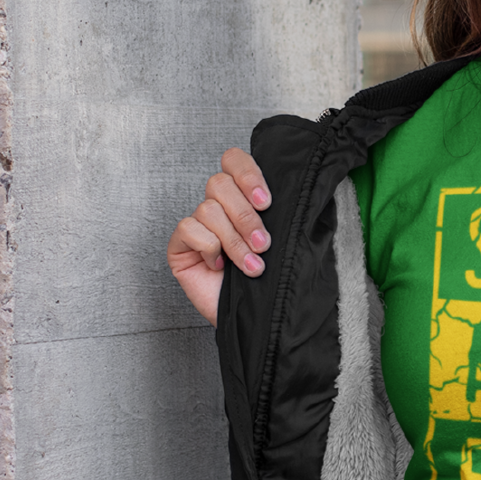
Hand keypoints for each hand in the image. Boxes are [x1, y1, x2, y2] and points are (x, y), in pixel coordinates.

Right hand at [166, 148, 271, 326]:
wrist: (257, 318)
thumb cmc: (271, 279)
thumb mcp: (285, 241)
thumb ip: (285, 213)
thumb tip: (301, 191)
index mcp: (243, 197)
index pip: (234, 161)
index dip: (248, 174)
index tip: (267, 202)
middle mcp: (218, 206)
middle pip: (219, 183)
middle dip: (246, 216)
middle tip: (264, 244)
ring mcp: (197, 225)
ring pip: (208, 209)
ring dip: (234, 240)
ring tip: (252, 266)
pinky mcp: (180, 245)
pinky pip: (189, 229)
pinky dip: (209, 247)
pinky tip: (219, 266)